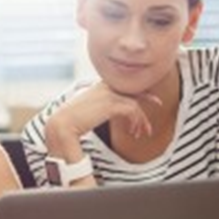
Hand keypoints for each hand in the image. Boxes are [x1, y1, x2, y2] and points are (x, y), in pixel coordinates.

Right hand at [44, 81, 161, 155]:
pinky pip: (133, 110)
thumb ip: (94, 110)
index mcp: (97, 87)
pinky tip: (134, 132)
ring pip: (134, 104)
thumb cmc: (68, 122)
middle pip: (132, 89)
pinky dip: (137, 122)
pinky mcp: (111, 104)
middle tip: (158, 103)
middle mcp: (104, 87)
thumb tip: (98, 115)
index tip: (147, 97)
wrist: (61, 126)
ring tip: (141, 133)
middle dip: (146, 97)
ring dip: (141, 120)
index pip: (122, 85)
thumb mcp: (83, 113)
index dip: (136, 90)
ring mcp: (108, 94)